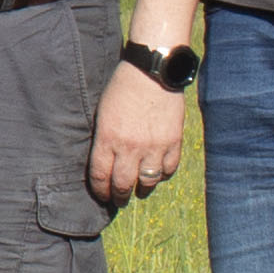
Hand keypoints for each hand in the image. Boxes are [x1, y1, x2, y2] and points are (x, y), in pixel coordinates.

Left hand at [90, 63, 188, 207]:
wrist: (153, 72)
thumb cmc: (122, 87)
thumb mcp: (103, 112)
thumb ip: (104, 138)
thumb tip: (105, 160)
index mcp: (108, 139)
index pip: (101, 176)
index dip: (100, 190)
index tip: (101, 195)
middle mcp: (130, 147)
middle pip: (123, 185)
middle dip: (119, 197)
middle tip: (118, 200)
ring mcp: (154, 147)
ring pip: (148, 181)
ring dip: (142, 190)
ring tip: (139, 191)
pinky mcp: (173, 142)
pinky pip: (169, 169)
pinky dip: (163, 174)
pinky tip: (157, 173)